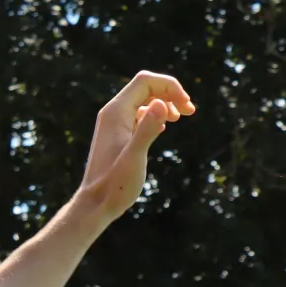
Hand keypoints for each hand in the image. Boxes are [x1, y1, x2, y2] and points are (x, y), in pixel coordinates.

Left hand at [71, 72, 193, 222]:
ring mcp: (115, 124)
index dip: (169, 87)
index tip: (186, 106)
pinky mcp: (118, 135)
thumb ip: (146, 130)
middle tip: (190, 111)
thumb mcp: (135, 157)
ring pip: (144, 100)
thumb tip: (162, 104)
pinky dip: (155, 115)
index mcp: (115, 112)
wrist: (95, 205)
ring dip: (165, 103)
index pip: (145, 81)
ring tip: (181, 117)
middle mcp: (113, 113)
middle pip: (146, 87)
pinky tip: (164, 128)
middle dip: (170, 93)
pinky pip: (139, 114)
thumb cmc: (114, 185)